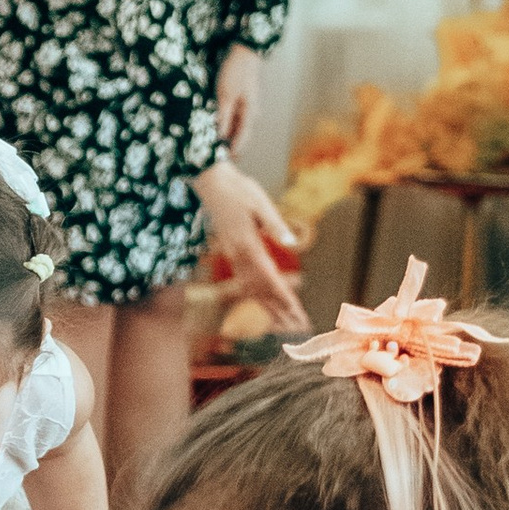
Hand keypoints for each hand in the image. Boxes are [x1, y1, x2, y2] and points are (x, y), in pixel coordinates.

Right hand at [193, 159, 307, 330]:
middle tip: (297, 326)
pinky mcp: (231, 251)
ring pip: (251, 288)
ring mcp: (233, 254)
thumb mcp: (260, 203)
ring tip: (285, 321)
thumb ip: (275, 225)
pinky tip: (265, 301)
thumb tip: (290, 243)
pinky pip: (244, 279)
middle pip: (261, 289)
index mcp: (247, 244)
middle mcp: (238, 254)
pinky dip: (256, 294)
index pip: (269, 278)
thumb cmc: (239, 189)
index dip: (283, 297)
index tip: (295, 314)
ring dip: (268, 305)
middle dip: (279, 309)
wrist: (211, 183)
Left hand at [214, 45, 261, 153]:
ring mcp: (246, 105)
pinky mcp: (240, 99)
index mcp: (249, 113)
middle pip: (240, 134)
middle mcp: (250, 112)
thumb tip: (220, 136)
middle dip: (230, 145)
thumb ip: (223, 116)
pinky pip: (234, 116)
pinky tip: (216, 125)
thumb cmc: (236, 73)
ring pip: (236, 125)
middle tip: (219, 156)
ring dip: (227, 134)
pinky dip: (226, 122)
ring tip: (215, 143)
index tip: (226, 161)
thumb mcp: (226, 95)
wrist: (243, 53)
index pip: (243, 138)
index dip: (234, 150)